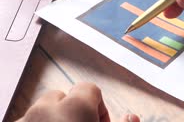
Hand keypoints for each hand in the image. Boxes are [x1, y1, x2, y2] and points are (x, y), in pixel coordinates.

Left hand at [17, 83, 139, 121]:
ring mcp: (26, 120)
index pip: (89, 89)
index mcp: (74, 106)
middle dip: (72, 111)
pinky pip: (27, 121)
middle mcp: (46, 109)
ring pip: (41, 111)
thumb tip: (133, 117)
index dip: (98, 106)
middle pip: (62, 97)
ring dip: (53, 119)